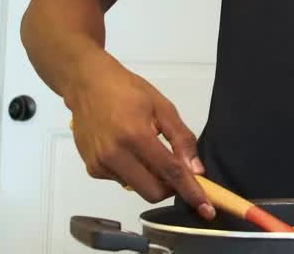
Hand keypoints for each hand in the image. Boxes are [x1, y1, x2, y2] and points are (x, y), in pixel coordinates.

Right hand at [65, 50, 213, 218]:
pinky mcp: (92, 169)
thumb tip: (196, 170)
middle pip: (152, 192)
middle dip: (170, 188)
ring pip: (137, 188)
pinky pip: (122, 181)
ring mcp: (100, 165)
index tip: (206, 208)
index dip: (190, 191)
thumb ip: (182, 139)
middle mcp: (115, 155)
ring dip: (150, 178)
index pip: (170, 172)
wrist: (87, 85)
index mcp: (136, 136)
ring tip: (147, 149)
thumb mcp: (163, 107)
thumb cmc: (128, 90)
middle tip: (176, 170)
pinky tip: (128, 149)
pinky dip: (133, 172)